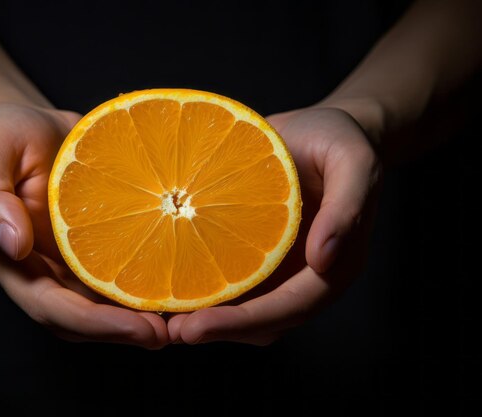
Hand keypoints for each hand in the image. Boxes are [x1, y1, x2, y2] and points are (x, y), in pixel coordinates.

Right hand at [0, 103, 168, 348]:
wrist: (35, 127)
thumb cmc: (7, 133)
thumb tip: (11, 244)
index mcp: (7, 258)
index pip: (50, 307)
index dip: (94, 324)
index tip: (142, 328)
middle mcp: (39, 272)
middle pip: (82, 320)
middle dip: (125, 331)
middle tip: (174, 331)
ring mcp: (69, 264)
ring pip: (104, 306)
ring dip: (141, 318)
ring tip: (186, 318)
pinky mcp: (96, 249)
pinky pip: (122, 274)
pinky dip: (149, 284)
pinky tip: (183, 282)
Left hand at [167, 107, 381, 344]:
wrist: (316, 130)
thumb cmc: (337, 139)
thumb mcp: (351, 160)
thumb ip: (347, 207)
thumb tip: (324, 260)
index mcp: (335, 264)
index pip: (291, 306)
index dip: (246, 321)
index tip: (197, 327)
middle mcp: (305, 275)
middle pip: (263, 321)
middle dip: (218, 329)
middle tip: (170, 331)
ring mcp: (278, 267)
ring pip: (243, 309)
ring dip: (206, 318)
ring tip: (160, 319)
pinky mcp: (253, 251)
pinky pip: (228, 278)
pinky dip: (201, 289)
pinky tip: (166, 282)